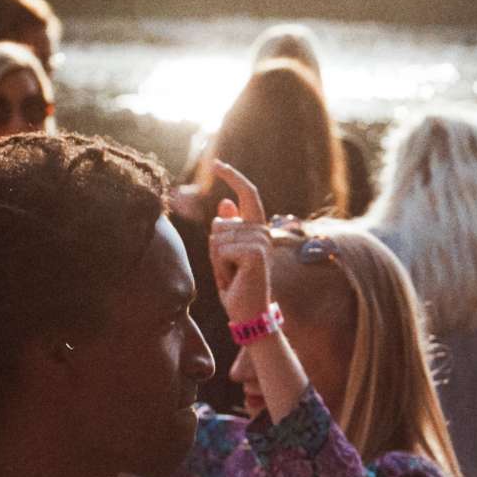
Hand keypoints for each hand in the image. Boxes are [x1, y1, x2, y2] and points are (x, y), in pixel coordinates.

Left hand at [207, 160, 273, 324]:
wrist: (249, 313)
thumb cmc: (237, 285)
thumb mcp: (227, 254)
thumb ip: (228, 229)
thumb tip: (225, 202)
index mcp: (258, 228)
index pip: (248, 193)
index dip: (232, 176)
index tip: (216, 163)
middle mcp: (262, 231)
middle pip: (219, 223)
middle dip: (214, 249)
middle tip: (229, 270)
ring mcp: (260, 241)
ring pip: (217, 237)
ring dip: (216, 260)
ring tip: (232, 275)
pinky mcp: (254, 252)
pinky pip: (220, 249)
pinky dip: (220, 267)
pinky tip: (233, 278)